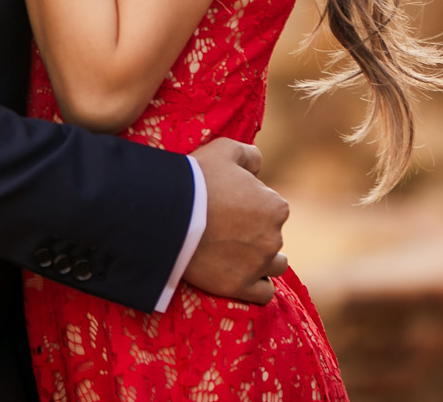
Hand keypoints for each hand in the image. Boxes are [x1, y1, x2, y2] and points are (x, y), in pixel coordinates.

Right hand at [183, 138, 288, 305]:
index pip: (272, 206)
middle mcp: (273, 238)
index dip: (251, 203)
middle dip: (255, 230)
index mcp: (275, 206)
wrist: (167, 213)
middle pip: (272, 235)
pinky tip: (240, 275)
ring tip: (235, 252)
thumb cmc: (196, 178)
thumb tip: (258, 165)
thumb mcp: (224, 149)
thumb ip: (249, 154)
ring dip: (262, 259)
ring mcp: (257, 265)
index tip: (229, 203)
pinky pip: (263, 294)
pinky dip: (256, 286)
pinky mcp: (239, 286)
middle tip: (225, 226)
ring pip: (274, 265)